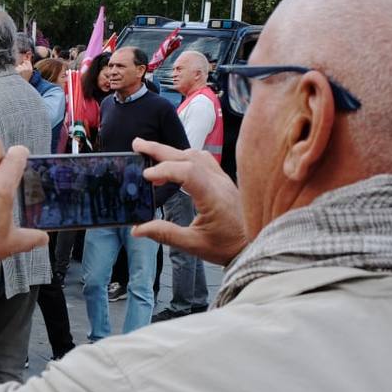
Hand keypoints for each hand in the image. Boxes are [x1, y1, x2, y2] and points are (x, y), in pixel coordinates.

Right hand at [131, 139, 247, 265]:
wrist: (254, 245)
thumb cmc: (227, 247)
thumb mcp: (194, 245)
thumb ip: (165, 234)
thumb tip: (138, 229)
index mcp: (214, 198)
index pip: (188, 172)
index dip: (164, 169)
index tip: (146, 176)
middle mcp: (219, 183)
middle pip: (188, 156)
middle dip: (160, 149)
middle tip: (137, 145)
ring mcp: (222, 179)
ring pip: (196, 155)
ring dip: (172, 151)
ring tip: (150, 153)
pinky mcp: (223, 180)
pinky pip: (204, 159)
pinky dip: (185, 156)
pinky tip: (174, 163)